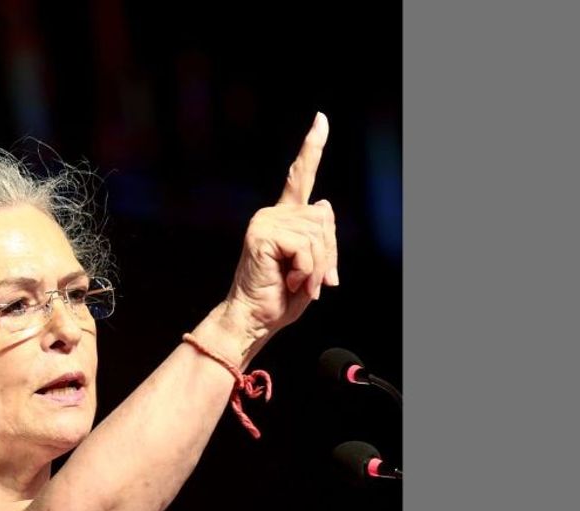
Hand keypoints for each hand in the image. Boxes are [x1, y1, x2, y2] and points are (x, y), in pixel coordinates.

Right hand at [226, 112, 338, 334]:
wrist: (251, 321)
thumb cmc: (277, 300)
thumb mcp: (311, 269)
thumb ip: (320, 238)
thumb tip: (325, 205)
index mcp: (282, 219)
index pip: (299, 178)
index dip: (312, 148)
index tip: (321, 119)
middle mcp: (271, 214)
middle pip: (324, 219)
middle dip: (328, 255)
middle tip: (312, 283)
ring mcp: (264, 222)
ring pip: (318, 234)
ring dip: (316, 268)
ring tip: (298, 285)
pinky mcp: (262, 234)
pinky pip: (306, 247)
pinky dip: (307, 271)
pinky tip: (291, 283)